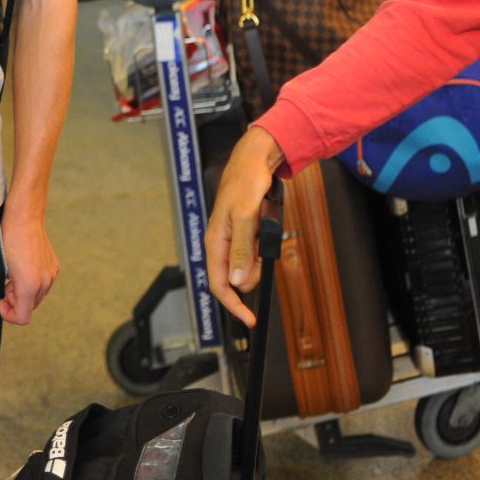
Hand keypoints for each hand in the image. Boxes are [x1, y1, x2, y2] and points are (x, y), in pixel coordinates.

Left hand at [0, 206, 58, 325]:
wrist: (24, 217)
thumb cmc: (8, 239)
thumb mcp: (0, 267)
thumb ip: (7, 290)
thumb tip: (8, 300)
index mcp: (30, 285)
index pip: (22, 318)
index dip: (8, 314)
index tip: (0, 300)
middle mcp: (45, 282)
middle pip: (29, 307)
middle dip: (15, 300)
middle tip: (5, 283)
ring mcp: (52, 274)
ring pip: (36, 296)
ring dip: (23, 291)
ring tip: (12, 274)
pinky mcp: (54, 266)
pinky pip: (43, 284)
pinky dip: (32, 282)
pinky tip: (23, 267)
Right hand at [204, 126, 285, 327]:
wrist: (254, 161)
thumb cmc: (246, 183)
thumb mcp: (246, 217)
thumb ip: (241, 250)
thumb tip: (236, 282)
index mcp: (215, 241)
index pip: (219, 284)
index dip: (233, 304)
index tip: (250, 319)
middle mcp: (221, 244)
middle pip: (235, 278)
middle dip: (252, 274)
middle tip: (264, 253)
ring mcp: (232, 239)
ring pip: (246, 267)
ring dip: (259, 259)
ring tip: (264, 233)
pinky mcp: (243, 234)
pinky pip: (254, 253)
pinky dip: (263, 248)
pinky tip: (265, 230)